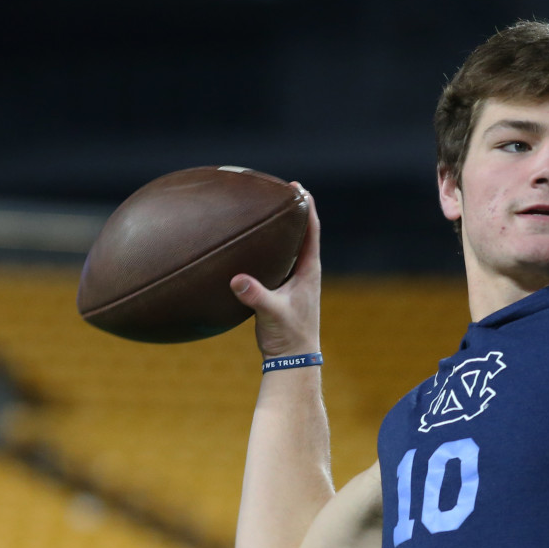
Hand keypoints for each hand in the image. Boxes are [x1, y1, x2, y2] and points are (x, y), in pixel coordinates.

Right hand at [231, 183, 321, 357]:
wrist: (293, 360)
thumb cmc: (288, 336)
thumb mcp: (271, 314)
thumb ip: (256, 296)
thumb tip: (237, 280)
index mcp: (308, 271)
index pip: (311, 232)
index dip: (306, 208)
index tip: (298, 188)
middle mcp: (305, 272)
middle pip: (302, 233)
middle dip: (293, 211)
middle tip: (280, 189)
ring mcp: (295, 281)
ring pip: (290, 247)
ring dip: (282, 228)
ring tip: (267, 209)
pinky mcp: (283, 290)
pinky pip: (278, 261)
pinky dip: (270, 247)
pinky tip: (255, 243)